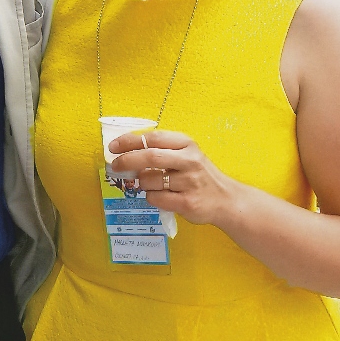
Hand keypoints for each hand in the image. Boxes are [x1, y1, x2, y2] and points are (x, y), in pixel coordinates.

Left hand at [107, 130, 241, 226]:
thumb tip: (124, 151)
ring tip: (152, 185)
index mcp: (187, 144)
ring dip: (142, 183)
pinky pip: (156, 198)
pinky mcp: (187, 202)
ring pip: (149, 181)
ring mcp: (190, 182)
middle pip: (150, 156)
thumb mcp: (185, 155)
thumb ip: (161, 150)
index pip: (153, 138)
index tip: (113, 146)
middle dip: (128, 160)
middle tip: (116, 165)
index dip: (129, 141)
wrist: (226, 199)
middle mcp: (190, 161)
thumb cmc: (198, 175)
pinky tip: (163, 196)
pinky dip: (152, 197)